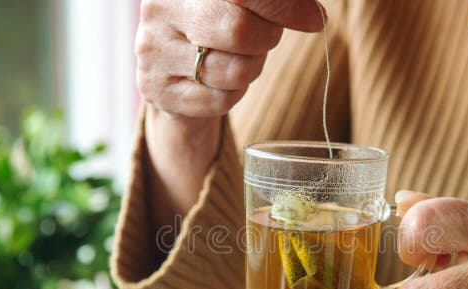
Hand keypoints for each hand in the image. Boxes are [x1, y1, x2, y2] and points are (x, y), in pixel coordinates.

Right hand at [136, 0, 325, 117]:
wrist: (172, 68)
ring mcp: (153, 53)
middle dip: (266, 38)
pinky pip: (219, 101)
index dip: (280, 6)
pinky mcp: (158, 91)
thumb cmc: (216, 24)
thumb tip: (314, 16)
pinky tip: (221, 81)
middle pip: (238, 31)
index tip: (314, 19)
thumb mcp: (239, 4)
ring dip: (251, 68)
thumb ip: (270, 2)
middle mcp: (159, 11)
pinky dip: (233, 94)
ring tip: (239, 58)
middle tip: (267, 37)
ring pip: (233, 71)